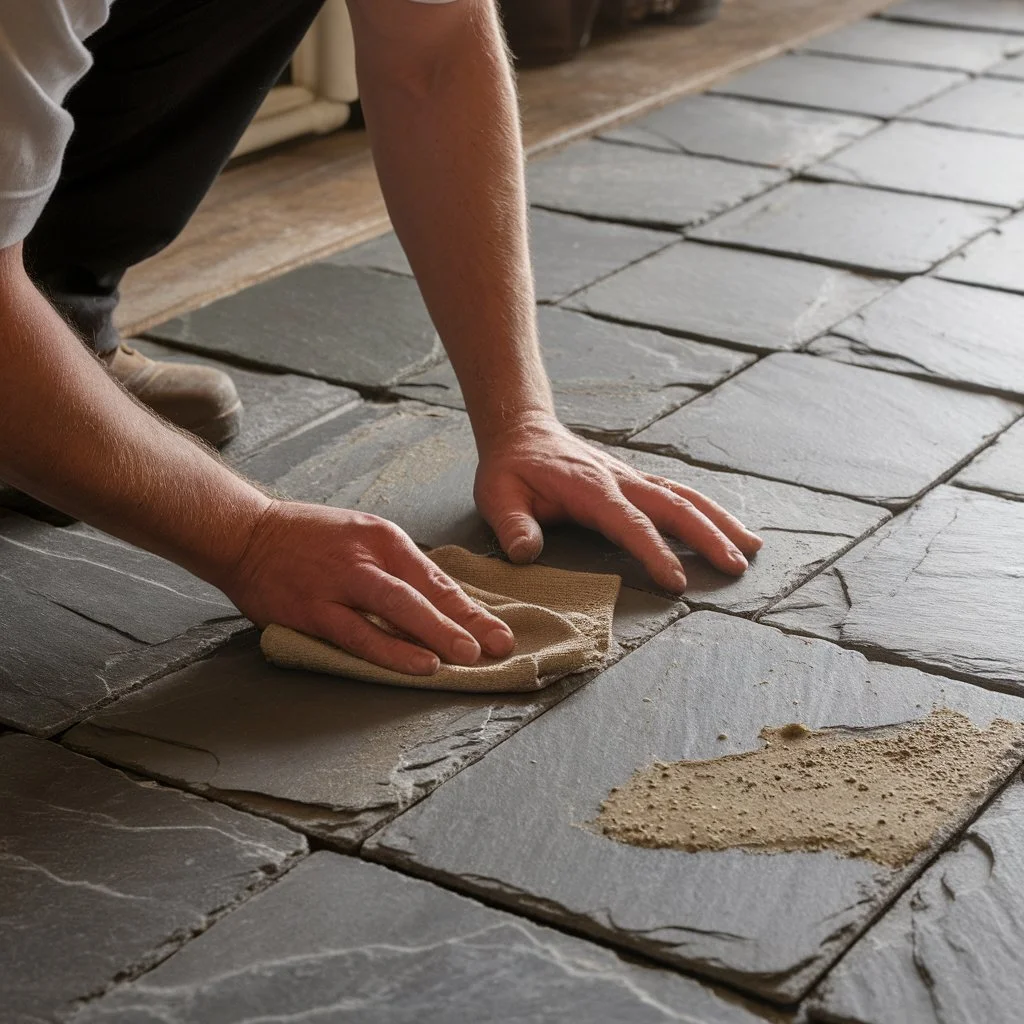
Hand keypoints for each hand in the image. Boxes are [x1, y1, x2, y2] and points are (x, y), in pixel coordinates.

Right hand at [220, 501, 514, 674]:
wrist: (245, 533)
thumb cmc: (307, 539)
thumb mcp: (360, 538)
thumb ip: (395, 570)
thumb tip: (437, 607)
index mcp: (384, 537)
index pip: (436, 578)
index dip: (469, 608)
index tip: (497, 630)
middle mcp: (368, 556)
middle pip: (426, 593)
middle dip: (465, 622)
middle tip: (497, 646)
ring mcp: (340, 582)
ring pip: (398, 610)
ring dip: (436, 634)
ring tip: (466, 658)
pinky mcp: (314, 608)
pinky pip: (359, 634)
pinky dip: (391, 651)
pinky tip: (418, 664)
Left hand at [474, 414, 762, 593]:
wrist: (522, 430)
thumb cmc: (510, 469)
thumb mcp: (497, 496)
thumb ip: (512, 525)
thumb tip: (525, 553)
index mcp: (590, 489)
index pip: (629, 523)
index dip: (655, 551)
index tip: (678, 581)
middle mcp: (620, 480)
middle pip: (674, 507)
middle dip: (708, 536)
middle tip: (737, 566)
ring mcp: (632, 478)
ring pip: (685, 497)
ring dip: (720, 520)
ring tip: (752, 547)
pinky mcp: (636, 481)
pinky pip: (678, 493)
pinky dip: (708, 510)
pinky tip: (728, 527)